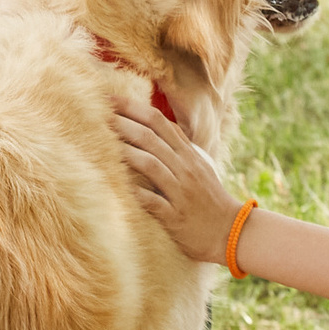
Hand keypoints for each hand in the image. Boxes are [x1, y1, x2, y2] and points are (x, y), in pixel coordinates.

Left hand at [114, 104, 243, 265]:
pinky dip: (137, 192)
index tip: (108, 99)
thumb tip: (152, 128)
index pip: (158, 121)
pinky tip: (119, 186)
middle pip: (150, 138)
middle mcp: (185, 167)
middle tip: (97, 114)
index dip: (132, 107)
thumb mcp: (198, 166)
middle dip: (122, 124)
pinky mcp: (176, 216)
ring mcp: (181, 191)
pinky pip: (154, 201)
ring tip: (101, 144)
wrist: (231, 231)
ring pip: (151, 164)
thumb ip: (178, 147)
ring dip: (125, 152)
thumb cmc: (208, 198)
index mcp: (188, 153)